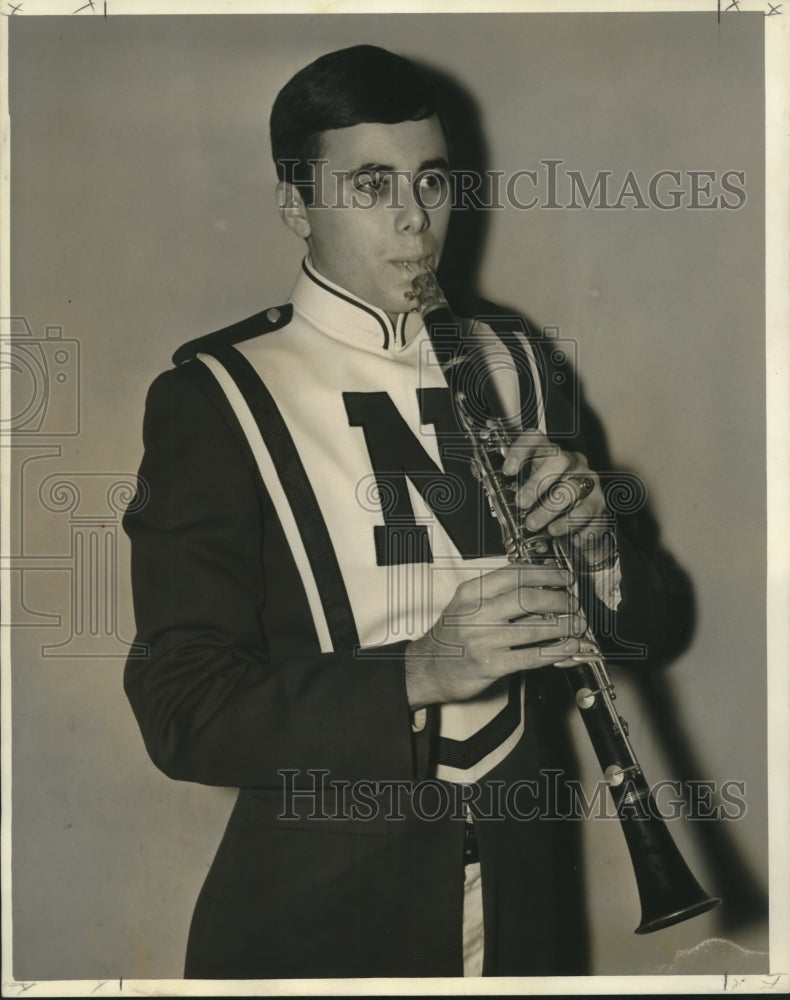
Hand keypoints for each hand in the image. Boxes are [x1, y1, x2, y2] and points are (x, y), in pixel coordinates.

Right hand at [404, 565, 586, 708]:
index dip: (546, 574)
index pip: (514, 574)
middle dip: (559, 599)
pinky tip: (569, 646)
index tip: (564, 576)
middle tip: (573, 602)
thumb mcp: (466, 605)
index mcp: (470, 593)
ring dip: (564, 625)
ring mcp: (483, 640)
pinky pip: (532, 656)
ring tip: (577, 623)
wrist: (429, 668)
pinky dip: (556, 650)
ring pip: (535, 627)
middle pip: (529, 598)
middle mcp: (476, 614)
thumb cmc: (452, 635)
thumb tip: (541, 584)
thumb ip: (496, 593)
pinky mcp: (492, 665)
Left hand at [501, 428, 609, 562]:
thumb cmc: (549, 502)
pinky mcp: (599, 503)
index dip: (520, 451)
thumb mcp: (528, 490)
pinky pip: (586, 512)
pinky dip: (569, 525)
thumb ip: (509, 486)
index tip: (507, 470)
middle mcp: (572, 462)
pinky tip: (556, 532)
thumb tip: (483, 478)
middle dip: (537, 482)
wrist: (581, 523)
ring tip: (534, 524)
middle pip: (559, 460)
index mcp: (549, 454)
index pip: (536, 439)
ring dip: (549, 509)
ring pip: (572, 489)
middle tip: (522, 503)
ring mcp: (588, 481)